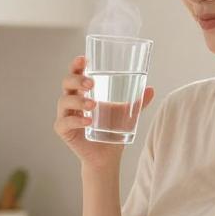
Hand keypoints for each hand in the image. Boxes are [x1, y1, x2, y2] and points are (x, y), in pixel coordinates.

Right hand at [54, 54, 154, 169]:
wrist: (107, 157)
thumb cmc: (112, 130)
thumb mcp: (126, 114)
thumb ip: (137, 102)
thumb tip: (151, 89)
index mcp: (83, 92)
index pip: (76, 74)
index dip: (77, 65)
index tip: (83, 59)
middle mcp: (71, 101)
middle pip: (66, 83)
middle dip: (77, 80)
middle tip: (91, 83)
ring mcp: (65, 115)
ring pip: (64, 101)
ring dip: (78, 100)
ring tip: (93, 104)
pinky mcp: (63, 131)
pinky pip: (64, 122)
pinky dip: (76, 120)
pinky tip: (88, 121)